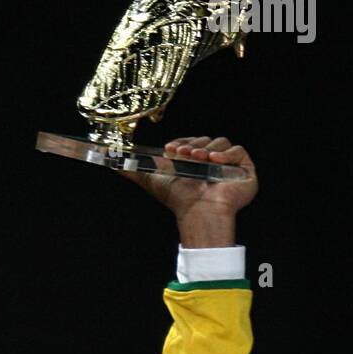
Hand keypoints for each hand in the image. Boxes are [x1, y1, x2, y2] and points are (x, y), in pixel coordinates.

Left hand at [119, 136, 258, 246]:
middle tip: (183, 154)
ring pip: (221, 144)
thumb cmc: (178, 200)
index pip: (192, 142)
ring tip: (197, 160)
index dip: (182, 142)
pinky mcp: (245, 170)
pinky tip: (213, 162)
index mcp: (195, 161)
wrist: (196, 213)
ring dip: (207, 149)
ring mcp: (230, 166)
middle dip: (193, 145)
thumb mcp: (151, 180)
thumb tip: (107, 160)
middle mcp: (213, 162)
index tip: (171, 148)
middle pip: (206, 140)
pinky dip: (226, 154)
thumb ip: (132, 170)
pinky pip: (238, 151)